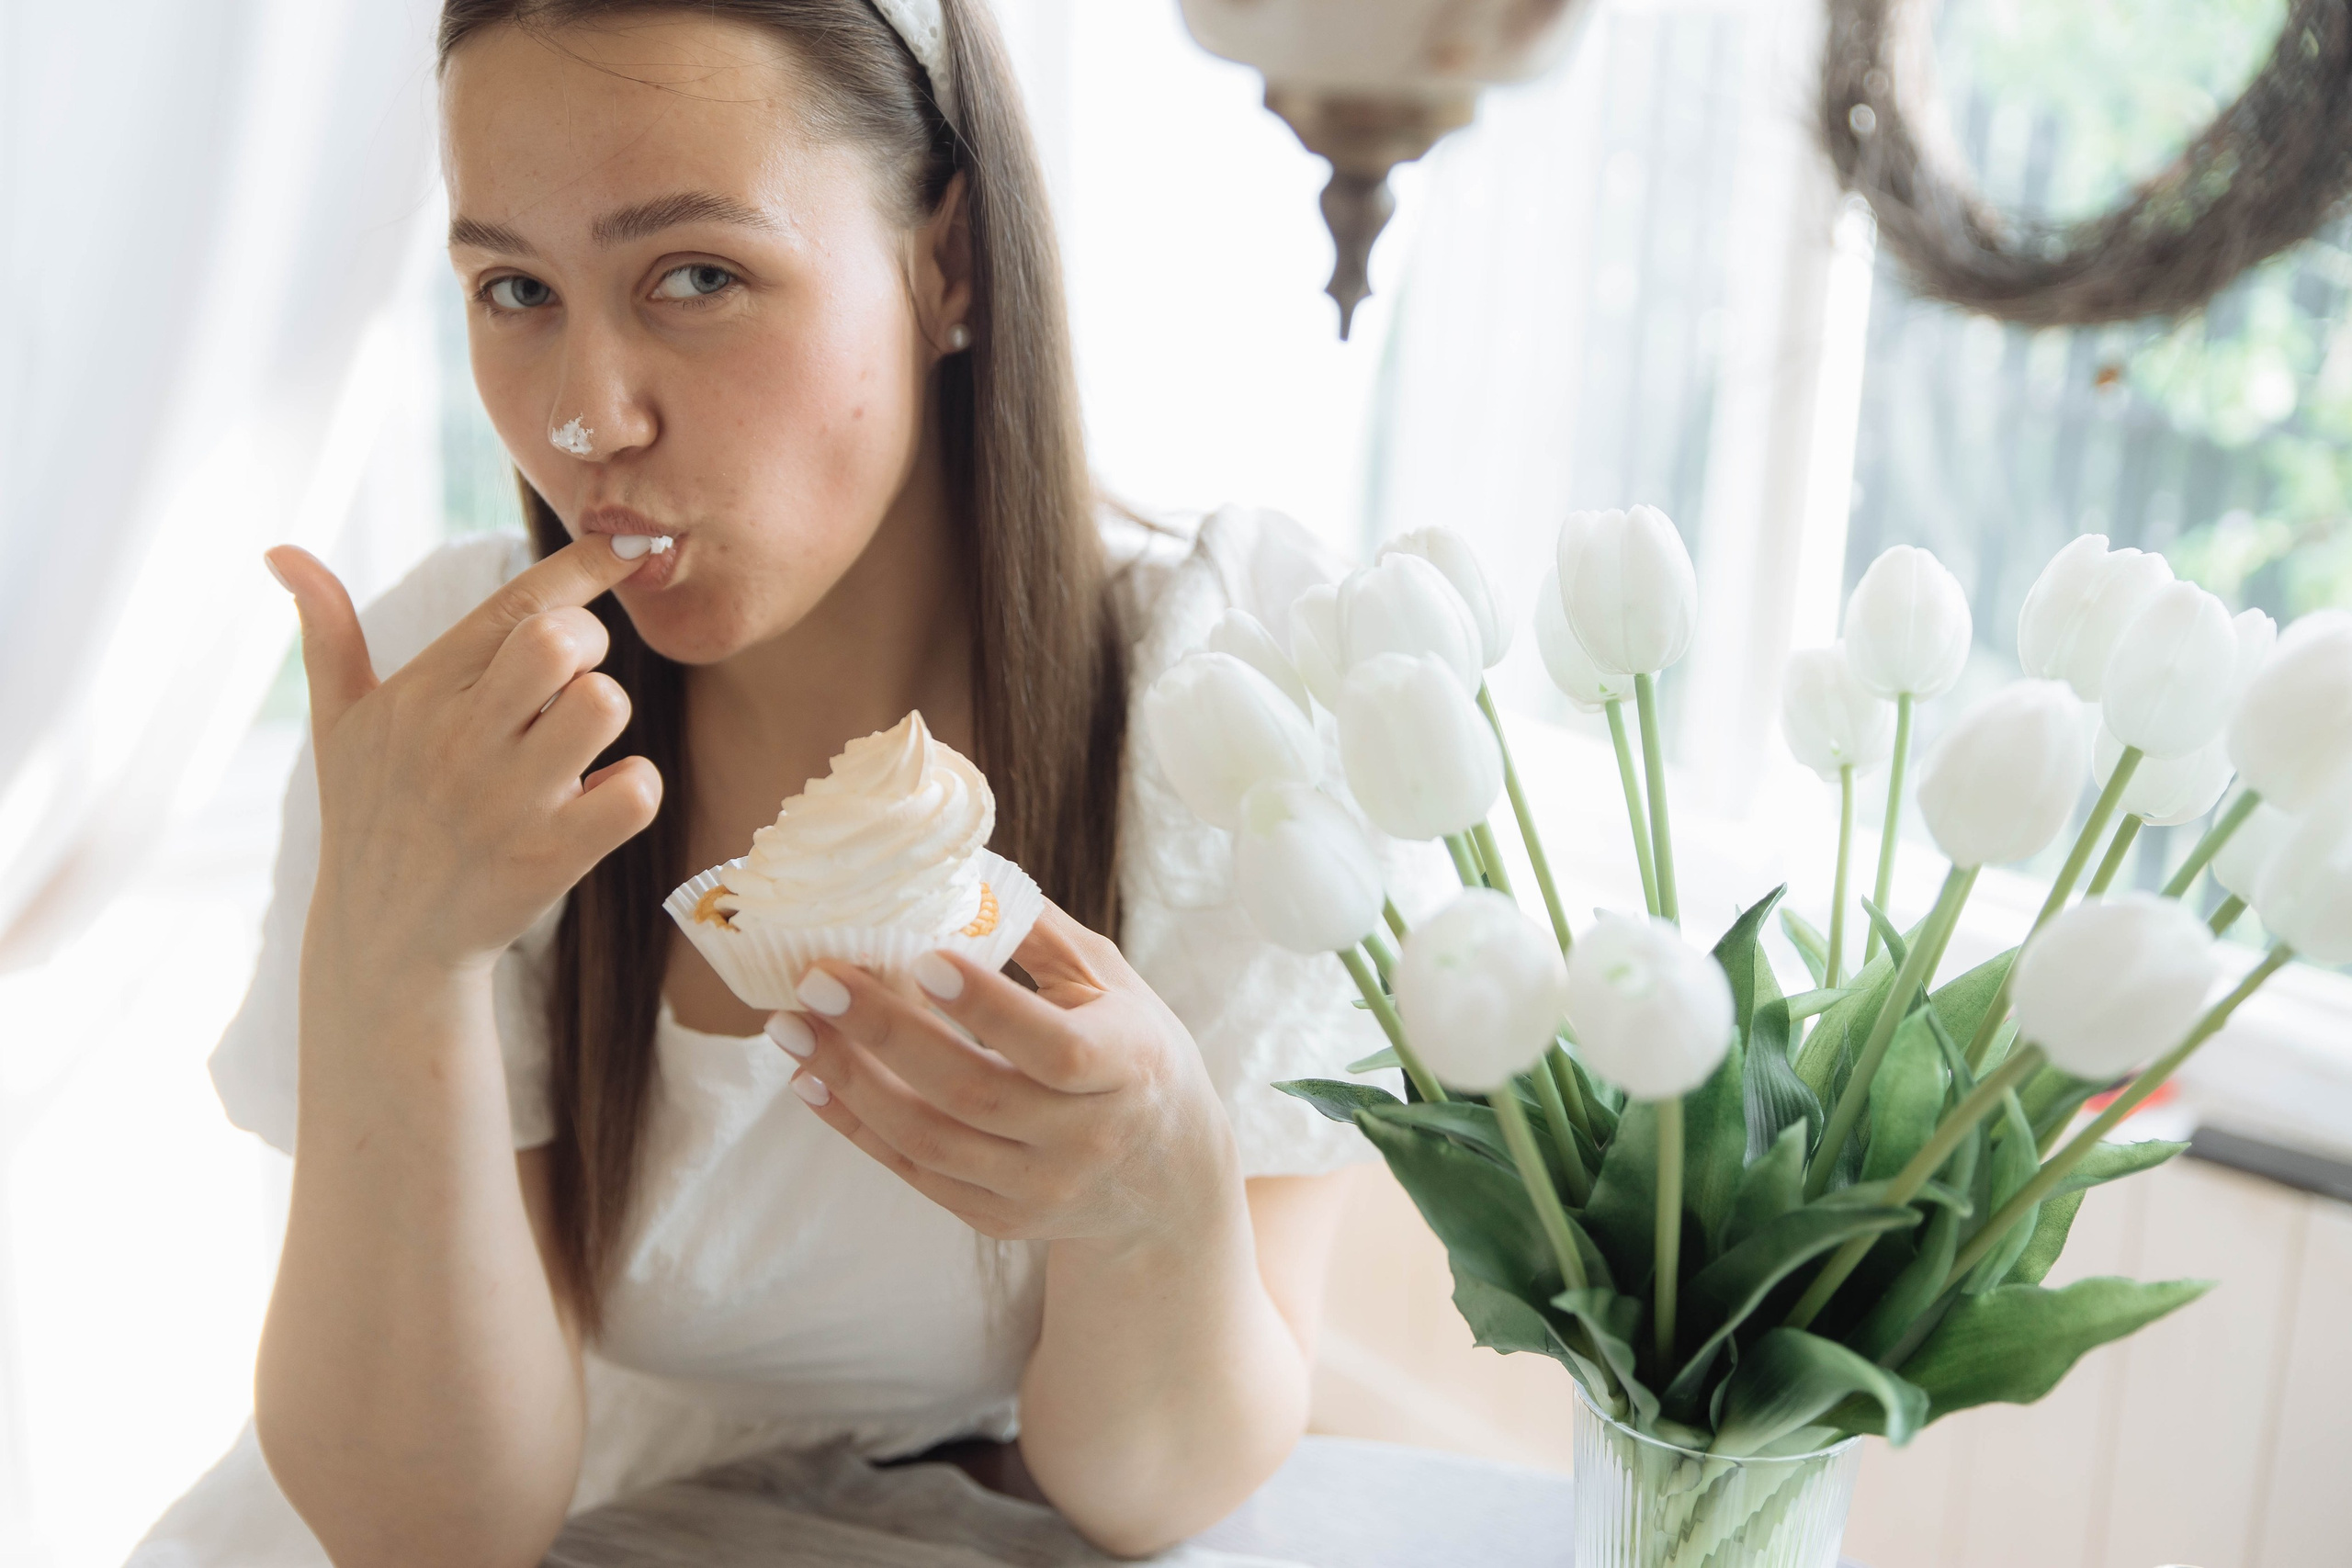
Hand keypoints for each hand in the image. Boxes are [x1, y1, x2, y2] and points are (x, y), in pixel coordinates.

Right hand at [270, 537, 663, 977]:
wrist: (384, 945)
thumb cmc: (370, 817)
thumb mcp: (340, 726)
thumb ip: (328, 633)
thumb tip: (280, 551)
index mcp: (421, 693)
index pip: (516, 603)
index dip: (585, 564)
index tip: (629, 548)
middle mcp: (461, 738)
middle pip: (561, 641)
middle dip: (588, 646)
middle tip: (570, 681)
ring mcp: (507, 800)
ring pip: (605, 707)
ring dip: (605, 719)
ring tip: (573, 747)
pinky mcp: (549, 858)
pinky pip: (635, 790)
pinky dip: (631, 790)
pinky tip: (596, 803)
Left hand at [772, 905, 1242, 1251]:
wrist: (1166, 1182)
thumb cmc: (1132, 1053)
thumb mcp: (1112, 986)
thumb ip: (1042, 936)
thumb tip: (959, 872)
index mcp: (1126, 1067)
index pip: (1054, 1047)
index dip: (988, 1008)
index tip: (923, 959)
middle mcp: (1085, 1138)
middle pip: (973, 1092)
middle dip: (886, 1033)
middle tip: (816, 979)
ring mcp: (1040, 1188)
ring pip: (930, 1141)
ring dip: (849, 1081)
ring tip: (789, 1028)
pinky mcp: (1000, 1219)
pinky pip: (915, 1173)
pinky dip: (856, 1126)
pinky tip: (810, 1079)